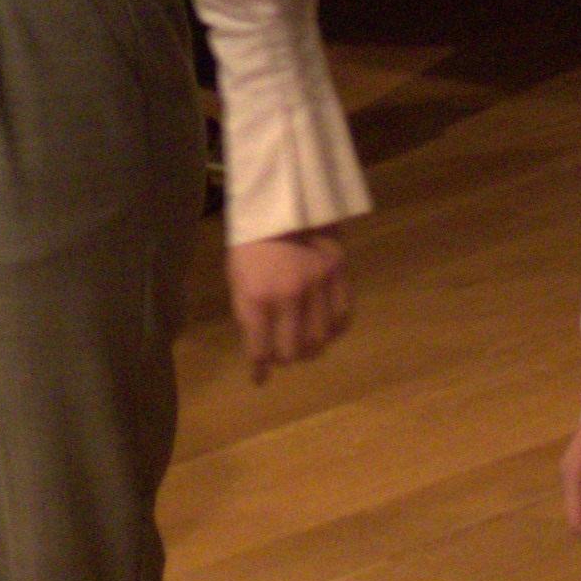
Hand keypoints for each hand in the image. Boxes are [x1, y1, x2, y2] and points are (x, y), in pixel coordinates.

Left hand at [228, 233, 350, 374]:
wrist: (282, 202)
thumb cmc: (251, 243)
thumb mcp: (237, 278)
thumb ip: (247, 312)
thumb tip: (258, 347)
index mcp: (256, 297)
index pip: (259, 349)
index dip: (259, 368)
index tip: (259, 378)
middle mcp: (288, 297)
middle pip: (292, 351)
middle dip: (285, 359)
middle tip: (283, 355)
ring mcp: (317, 286)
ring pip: (320, 339)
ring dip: (311, 348)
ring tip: (305, 343)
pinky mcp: (339, 275)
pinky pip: (343, 317)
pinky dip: (334, 329)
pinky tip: (326, 328)